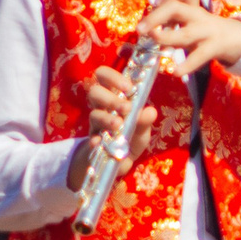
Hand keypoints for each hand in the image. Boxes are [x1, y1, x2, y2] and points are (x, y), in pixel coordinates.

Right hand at [66, 64, 157, 188]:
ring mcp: (95, 125)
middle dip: (110, 98)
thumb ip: (145, 121)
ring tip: (118, 125)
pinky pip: (90, 138)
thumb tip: (150, 112)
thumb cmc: (131, 137)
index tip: (128, 87)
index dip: (113, 77)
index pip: (104, 77)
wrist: (118, 162)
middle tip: (126, 108)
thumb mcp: (142, 130)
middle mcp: (102, 108)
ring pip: (93, 114)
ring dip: (106, 118)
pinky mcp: (92, 142)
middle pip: (94, 92)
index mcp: (114, 97)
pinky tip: (100, 142)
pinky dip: (95, 139)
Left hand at [139, 0, 240, 73]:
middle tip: (140, 29)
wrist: (233, 38)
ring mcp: (205, 31)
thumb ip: (167, 25)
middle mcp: (196, 16)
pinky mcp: (212, 48)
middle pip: (175, 7)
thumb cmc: (202, 29)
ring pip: (185, 33)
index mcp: (189, 7)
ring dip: (167, 38)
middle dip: (155, 17)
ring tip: (155, 42)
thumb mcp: (187, 21)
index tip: (152, 10)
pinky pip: (199, 56)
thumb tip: (142, 36)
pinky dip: (187, 65)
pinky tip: (176, 72)